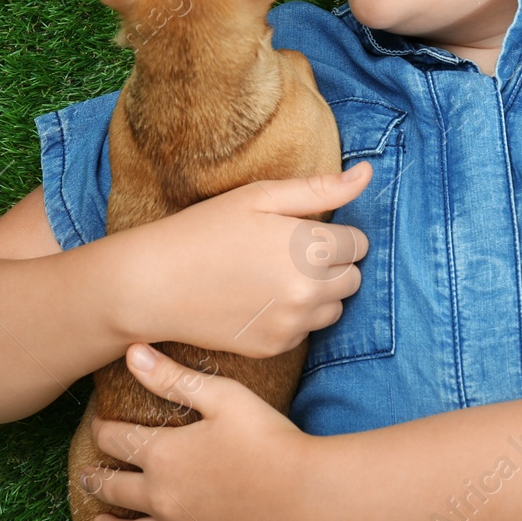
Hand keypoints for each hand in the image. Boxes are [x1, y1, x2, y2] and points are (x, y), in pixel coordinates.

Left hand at [85, 342, 314, 520]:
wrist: (304, 494)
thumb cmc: (267, 438)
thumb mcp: (223, 397)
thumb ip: (174, 378)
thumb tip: (133, 353)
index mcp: (164, 455)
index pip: (118, 440)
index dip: (103, 430)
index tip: (97, 424)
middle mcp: (162, 497)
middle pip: (116, 489)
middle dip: (97, 480)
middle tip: (86, 476)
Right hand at [116, 162, 372, 358]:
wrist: (153, 284)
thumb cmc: (205, 230)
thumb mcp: (260, 197)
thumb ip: (320, 188)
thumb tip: (368, 174)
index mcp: (309, 247)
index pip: (358, 243)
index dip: (333, 233)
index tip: (303, 230)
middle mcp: (308, 289)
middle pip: (353, 277)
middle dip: (331, 264)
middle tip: (288, 253)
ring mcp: (293, 323)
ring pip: (334, 307)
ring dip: (318, 292)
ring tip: (275, 276)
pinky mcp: (276, 346)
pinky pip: (306, 330)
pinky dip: (294, 317)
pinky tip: (261, 300)